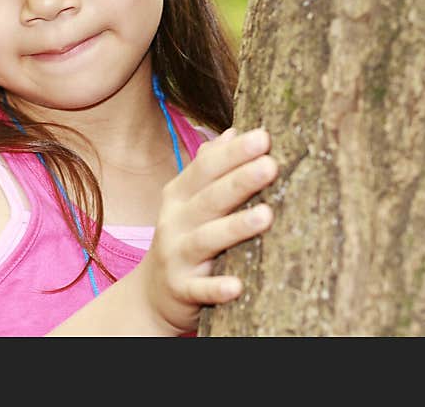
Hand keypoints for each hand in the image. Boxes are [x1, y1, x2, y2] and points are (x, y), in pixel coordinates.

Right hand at [137, 127, 276, 334]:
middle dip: (240, 180)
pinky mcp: (181, 290)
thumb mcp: (189, 199)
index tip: (263, 137)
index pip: (206, 169)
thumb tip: (234, 131)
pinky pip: (200, 290)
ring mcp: (176, 256)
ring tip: (266, 215)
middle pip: (209, 198)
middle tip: (271, 165)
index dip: (233, 153)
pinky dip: (216, 289)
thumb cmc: (183, 237)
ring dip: (235, 228)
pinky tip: (237, 287)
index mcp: (179, 195)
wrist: (153, 293)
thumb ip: (209, 167)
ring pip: (206, 240)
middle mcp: (174, 221)